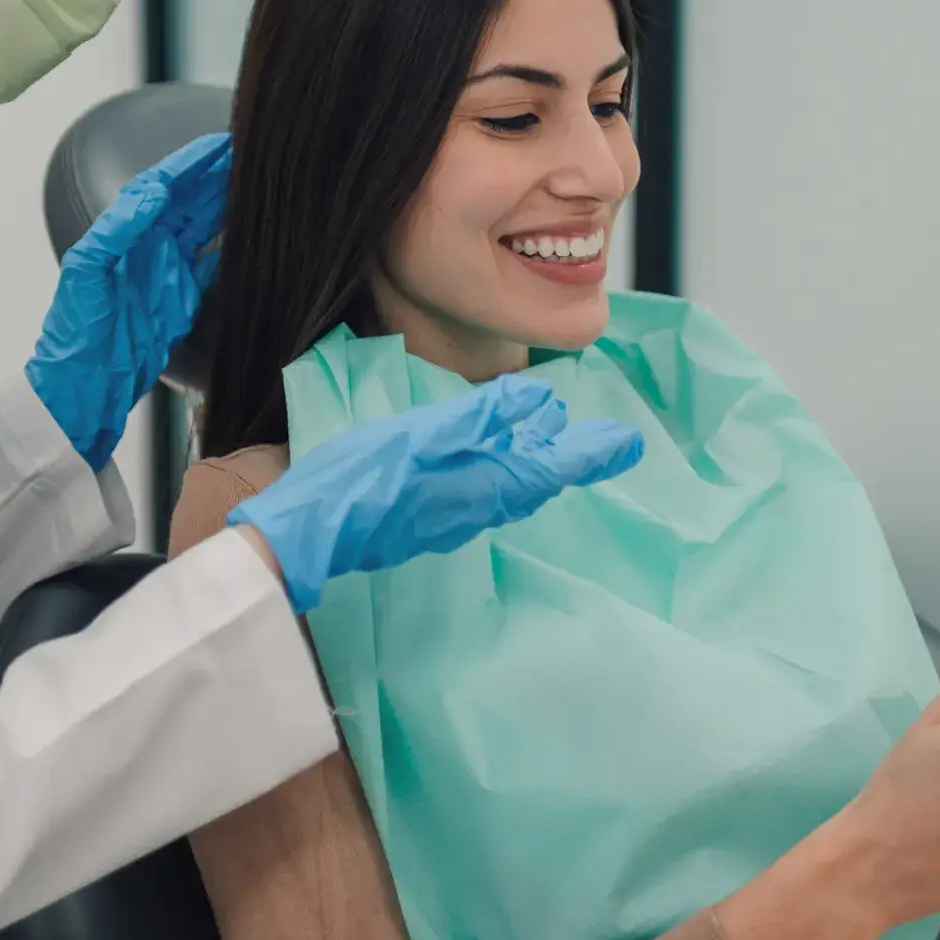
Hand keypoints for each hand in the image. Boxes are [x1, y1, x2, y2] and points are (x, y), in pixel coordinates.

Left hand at [27, 133, 229, 469]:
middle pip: (191, 200)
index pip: (164, 187)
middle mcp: (150, 247)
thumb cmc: (76, 329)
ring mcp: (170, 273)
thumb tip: (154, 193)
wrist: (86, 385)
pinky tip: (253, 233)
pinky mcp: (185, 300)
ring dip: (229, 204)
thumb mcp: (86, 272)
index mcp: (126, 234)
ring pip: (206, 227)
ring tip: (259, 182)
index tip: (220, 144)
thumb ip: (118, 228)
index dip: (191, 164)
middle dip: (218, 175)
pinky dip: (233, 247)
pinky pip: (214, 265)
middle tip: (253, 154)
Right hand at [229, 375, 644, 611]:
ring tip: (556, 431)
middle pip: (538, 476)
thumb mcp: (422, 434)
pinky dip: (503, 465)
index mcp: (484, 484)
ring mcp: (451, 515)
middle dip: (574, 455)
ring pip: (510, 482)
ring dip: (538, 456)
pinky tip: (496, 452)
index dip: (593, 453)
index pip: (553, 467)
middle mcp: (477, 505)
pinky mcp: (426, 517)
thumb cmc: (362, 480)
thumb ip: (481, 417)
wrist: (308, 536)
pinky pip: (482, 488)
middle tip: (609, 441)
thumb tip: (541, 402)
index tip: (630, 444)